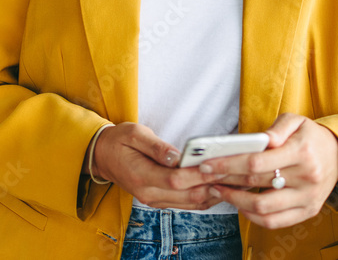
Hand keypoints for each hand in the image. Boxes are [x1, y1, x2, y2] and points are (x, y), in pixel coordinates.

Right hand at [90, 122, 223, 209]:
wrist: (103, 157)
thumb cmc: (119, 141)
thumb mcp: (134, 134)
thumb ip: (156, 146)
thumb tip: (177, 155)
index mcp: (141, 176)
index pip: (176, 180)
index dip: (199, 174)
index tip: (219, 166)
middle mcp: (149, 194)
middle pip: (188, 196)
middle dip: (213, 185)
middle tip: (235, 175)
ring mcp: (155, 200)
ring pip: (191, 204)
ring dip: (213, 194)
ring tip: (233, 181)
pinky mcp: (160, 201)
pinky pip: (187, 204)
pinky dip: (204, 197)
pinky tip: (219, 187)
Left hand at [197, 113, 337, 228]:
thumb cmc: (311, 137)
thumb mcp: (297, 120)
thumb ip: (277, 127)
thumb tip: (260, 139)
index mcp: (301, 152)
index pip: (257, 162)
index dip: (228, 165)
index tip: (208, 164)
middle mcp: (306, 178)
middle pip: (256, 184)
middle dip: (226, 180)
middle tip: (206, 176)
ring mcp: (307, 198)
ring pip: (264, 208)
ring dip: (236, 201)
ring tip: (220, 190)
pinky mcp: (308, 211)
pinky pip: (275, 222)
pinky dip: (253, 216)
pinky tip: (240, 205)